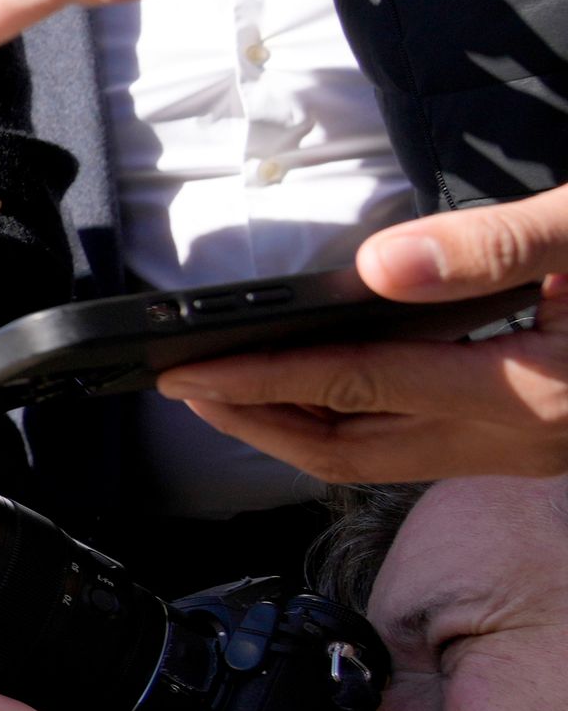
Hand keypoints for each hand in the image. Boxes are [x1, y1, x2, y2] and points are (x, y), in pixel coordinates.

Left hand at [157, 185, 567, 478]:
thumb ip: (489, 250)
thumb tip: (380, 267)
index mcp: (526, 393)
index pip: (360, 385)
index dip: (262, 378)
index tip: (187, 372)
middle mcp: (518, 439)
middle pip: (352, 450)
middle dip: (258, 420)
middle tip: (184, 387)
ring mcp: (522, 448)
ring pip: (379, 460)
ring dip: (298, 427)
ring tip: (226, 391)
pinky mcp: (525, 439)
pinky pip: (414, 448)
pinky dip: (350, 421)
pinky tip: (317, 389)